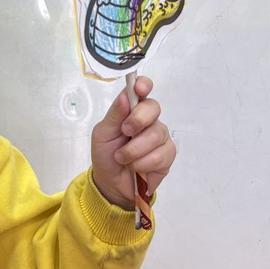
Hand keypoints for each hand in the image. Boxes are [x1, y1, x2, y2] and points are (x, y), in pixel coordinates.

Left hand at [90, 76, 175, 210]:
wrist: (111, 182)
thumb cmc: (106, 154)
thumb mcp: (102, 134)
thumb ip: (114, 115)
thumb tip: (125, 96)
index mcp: (131, 110)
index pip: (142, 90)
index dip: (144, 85)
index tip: (140, 88)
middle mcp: (149, 120)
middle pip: (153, 108)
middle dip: (138, 120)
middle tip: (124, 132)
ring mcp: (160, 137)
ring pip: (156, 134)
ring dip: (134, 149)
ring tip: (122, 158)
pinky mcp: (168, 155)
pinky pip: (160, 155)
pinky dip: (143, 163)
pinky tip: (135, 167)